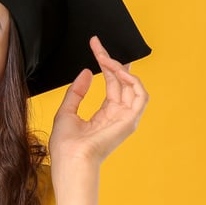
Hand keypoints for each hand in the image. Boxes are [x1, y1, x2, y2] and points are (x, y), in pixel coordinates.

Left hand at [49, 36, 148, 168]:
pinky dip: (131, 80)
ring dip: (120, 68)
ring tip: (105, 58)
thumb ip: (77, 92)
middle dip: (111, 60)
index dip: (105, 64)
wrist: (69, 159)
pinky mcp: (130, 120)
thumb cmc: (66, 144)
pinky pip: (140, 95)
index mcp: (105, 115)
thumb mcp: (66, 111)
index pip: (111, 83)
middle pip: (121, 81)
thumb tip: (86, 71)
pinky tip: (117, 71)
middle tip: (97, 45)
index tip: (95, 46)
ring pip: (131, 85)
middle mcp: (118, 115)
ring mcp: (126, 118)